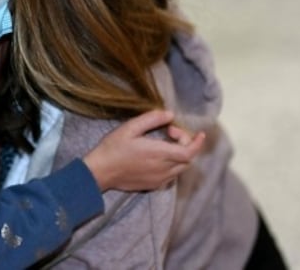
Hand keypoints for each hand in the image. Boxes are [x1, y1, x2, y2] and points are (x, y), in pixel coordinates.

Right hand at [83, 109, 204, 191]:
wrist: (99, 172)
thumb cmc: (112, 148)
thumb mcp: (129, 128)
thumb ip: (151, 120)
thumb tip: (169, 115)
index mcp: (158, 154)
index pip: (189, 152)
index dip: (197, 143)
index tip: (199, 134)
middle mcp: (162, 169)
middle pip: (187, 160)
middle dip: (185, 144)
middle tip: (169, 132)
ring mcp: (158, 179)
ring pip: (180, 168)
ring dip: (179, 155)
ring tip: (163, 144)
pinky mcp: (152, 185)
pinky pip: (171, 176)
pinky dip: (172, 165)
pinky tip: (157, 158)